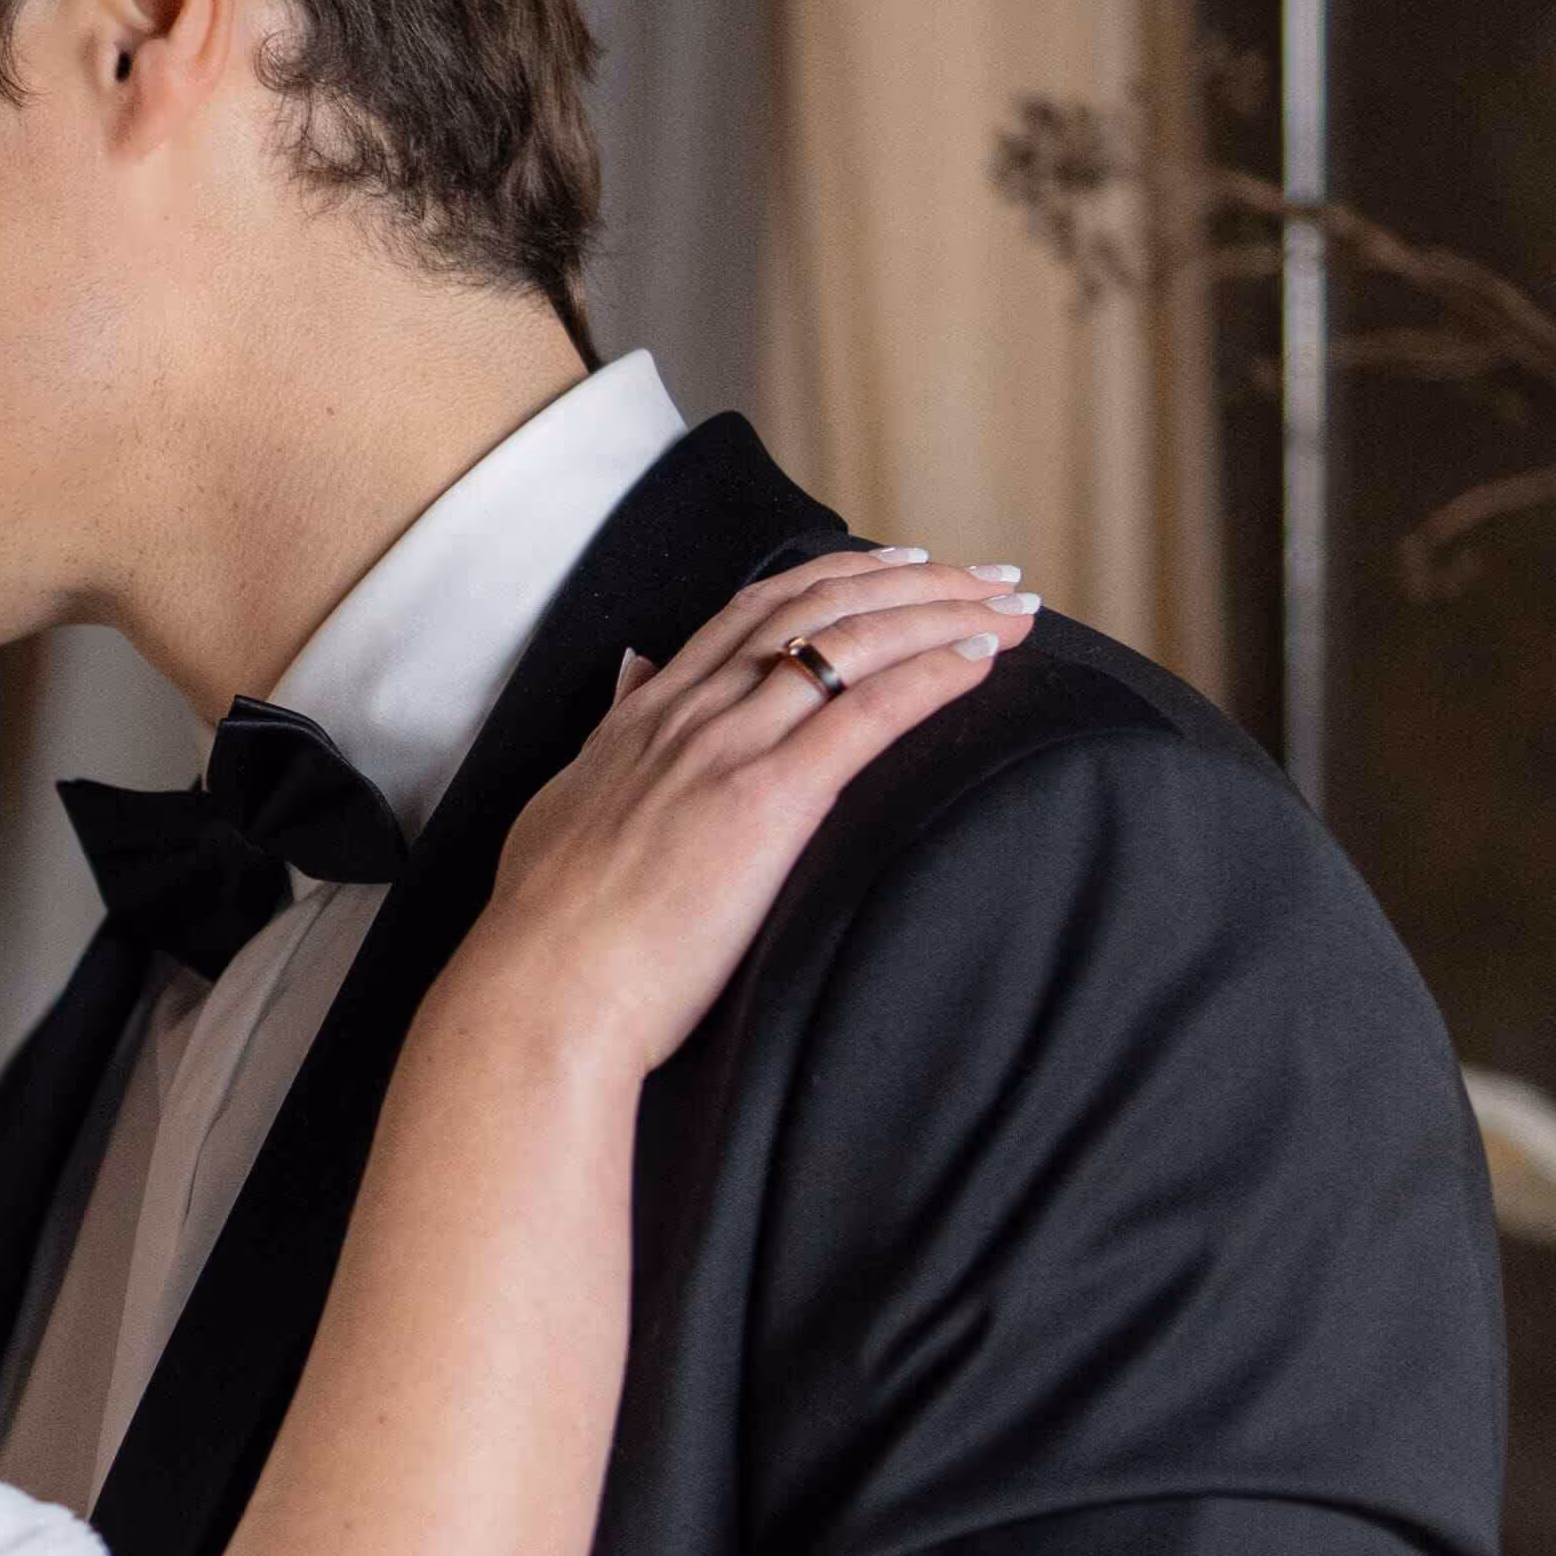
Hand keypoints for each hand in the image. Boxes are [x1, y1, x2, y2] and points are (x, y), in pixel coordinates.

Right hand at [450, 546, 1030, 1083]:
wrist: (542, 992)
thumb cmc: (549, 928)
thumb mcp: (567, 802)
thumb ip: (610, 735)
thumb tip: (630, 674)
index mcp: (648, 715)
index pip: (756, 610)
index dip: (839, 576)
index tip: (904, 564)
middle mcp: (691, 714)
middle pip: (818, 608)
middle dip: (916, 580)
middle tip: (988, 575)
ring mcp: (726, 752)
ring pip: (851, 644)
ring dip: (944, 615)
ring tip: (1013, 608)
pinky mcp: (765, 804)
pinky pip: (864, 716)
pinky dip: (931, 678)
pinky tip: (982, 663)